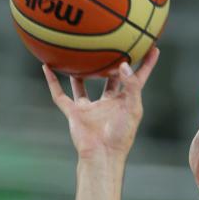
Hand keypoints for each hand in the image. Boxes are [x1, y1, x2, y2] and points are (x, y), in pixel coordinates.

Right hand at [42, 48, 159, 159]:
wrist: (101, 155)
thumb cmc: (120, 135)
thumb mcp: (133, 109)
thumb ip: (131, 86)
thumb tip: (123, 65)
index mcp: (124, 103)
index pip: (137, 79)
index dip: (145, 64)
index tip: (152, 47)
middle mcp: (107, 103)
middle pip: (109, 79)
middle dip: (111, 65)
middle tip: (110, 44)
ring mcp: (90, 108)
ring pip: (82, 85)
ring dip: (78, 72)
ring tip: (75, 54)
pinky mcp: (74, 112)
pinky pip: (59, 94)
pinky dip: (52, 82)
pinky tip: (46, 66)